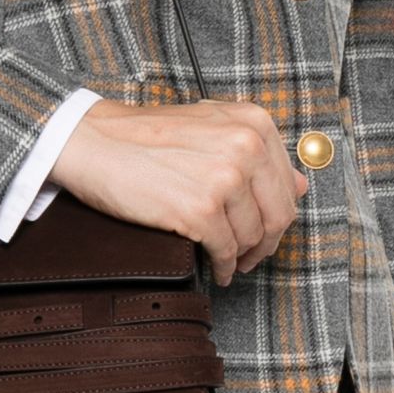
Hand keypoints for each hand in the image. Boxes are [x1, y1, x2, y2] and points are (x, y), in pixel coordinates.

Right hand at [48, 96, 308, 285]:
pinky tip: (217, 270)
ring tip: (228, 261)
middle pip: (277, 215)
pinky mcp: (199, 210)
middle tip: (250, 256)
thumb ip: (256, 152)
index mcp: (253, 122)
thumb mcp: (210, 128)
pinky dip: (224, 267)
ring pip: (252, 237)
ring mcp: (224, 178)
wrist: (92, 141)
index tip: (264, 229)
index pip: (287, 184)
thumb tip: (301, 186)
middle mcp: (246, 146)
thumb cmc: (144, 137)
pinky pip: (226, 251)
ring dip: (242, 256)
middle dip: (266, 243)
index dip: (276, 215)